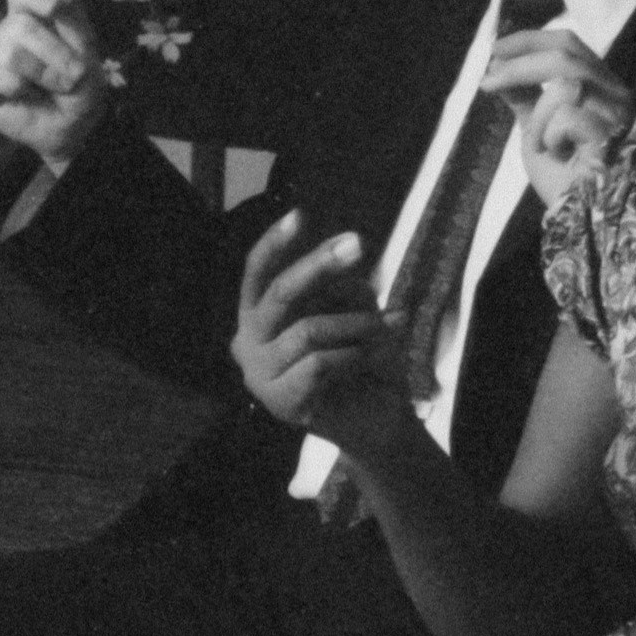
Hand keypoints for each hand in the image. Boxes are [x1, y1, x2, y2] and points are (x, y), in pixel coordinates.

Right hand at [0, 0, 111, 173]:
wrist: (75, 126)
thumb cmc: (79, 86)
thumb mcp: (82, 44)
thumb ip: (70, 10)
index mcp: (31, 14)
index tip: (56, 9)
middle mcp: (7, 30)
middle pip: (20, 22)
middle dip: (56, 51)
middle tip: (73, 74)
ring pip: (10, 48)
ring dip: (44, 71)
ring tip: (56, 86)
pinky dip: (21, 86)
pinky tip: (26, 96)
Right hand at [231, 209, 408, 453]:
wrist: (374, 421)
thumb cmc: (358, 360)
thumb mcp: (347, 312)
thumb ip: (337, 287)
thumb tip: (347, 255)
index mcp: (256, 317)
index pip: (256, 273)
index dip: (275, 243)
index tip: (299, 214)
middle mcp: (247, 344)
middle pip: (280, 293)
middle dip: (321, 265)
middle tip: (359, 244)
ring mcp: (259, 376)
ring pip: (308, 330)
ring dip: (357, 323)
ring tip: (389, 325)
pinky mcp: (281, 402)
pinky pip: (322, 363)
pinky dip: (356, 355)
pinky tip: (374, 358)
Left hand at [486, 22, 632, 213]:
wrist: (579, 220)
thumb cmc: (564, 180)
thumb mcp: (535, 130)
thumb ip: (524, 97)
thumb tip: (499, 67)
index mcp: (599, 87)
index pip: (570, 43)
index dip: (531, 39)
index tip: (496, 49)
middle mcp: (615, 95)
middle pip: (566, 54)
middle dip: (519, 65)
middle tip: (488, 81)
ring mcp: (617, 114)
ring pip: (565, 85)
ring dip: (538, 117)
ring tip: (540, 145)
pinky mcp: (613, 135)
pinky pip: (566, 116)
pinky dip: (549, 137)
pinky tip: (559, 157)